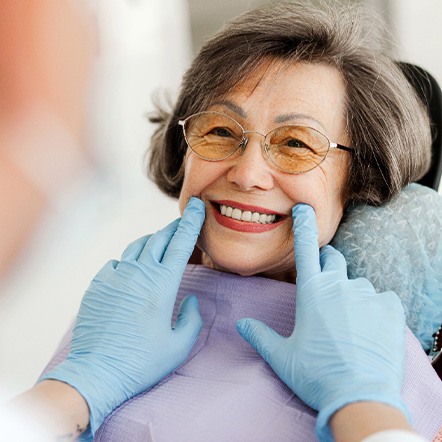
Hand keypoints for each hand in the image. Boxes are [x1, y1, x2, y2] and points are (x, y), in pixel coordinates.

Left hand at [39, 197, 204, 435]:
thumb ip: (192, 319)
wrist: (96, 372)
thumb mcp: (179, 346)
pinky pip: (117, 263)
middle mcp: (138, 273)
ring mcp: (115, 276)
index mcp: (162, 284)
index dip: (191, 223)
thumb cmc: (141, 362)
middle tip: (183, 223)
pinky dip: (129, 261)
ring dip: (152, 241)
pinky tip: (133, 270)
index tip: (197, 207)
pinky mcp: (98, 284)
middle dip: (174, 227)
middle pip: (159, 238)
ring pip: (137, 247)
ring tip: (160, 244)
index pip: (181, 244)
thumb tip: (191, 300)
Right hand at [236, 204, 407, 440]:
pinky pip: (382, 298)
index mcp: (311, 293)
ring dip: (350, 295)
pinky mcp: (390, 309)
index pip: (305, 249)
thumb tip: (241, 324)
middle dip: (327, 264)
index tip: (303, 208)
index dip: (303, 225)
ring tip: (348, 323)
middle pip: (333, 260)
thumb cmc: (316, 375)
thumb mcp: (282, 357)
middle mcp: (339, 286)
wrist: (360, 398)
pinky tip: (370, 328)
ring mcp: (367, 295)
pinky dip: (375, 307)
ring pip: (356, 284)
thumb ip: (261, 336)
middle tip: (324, 284)